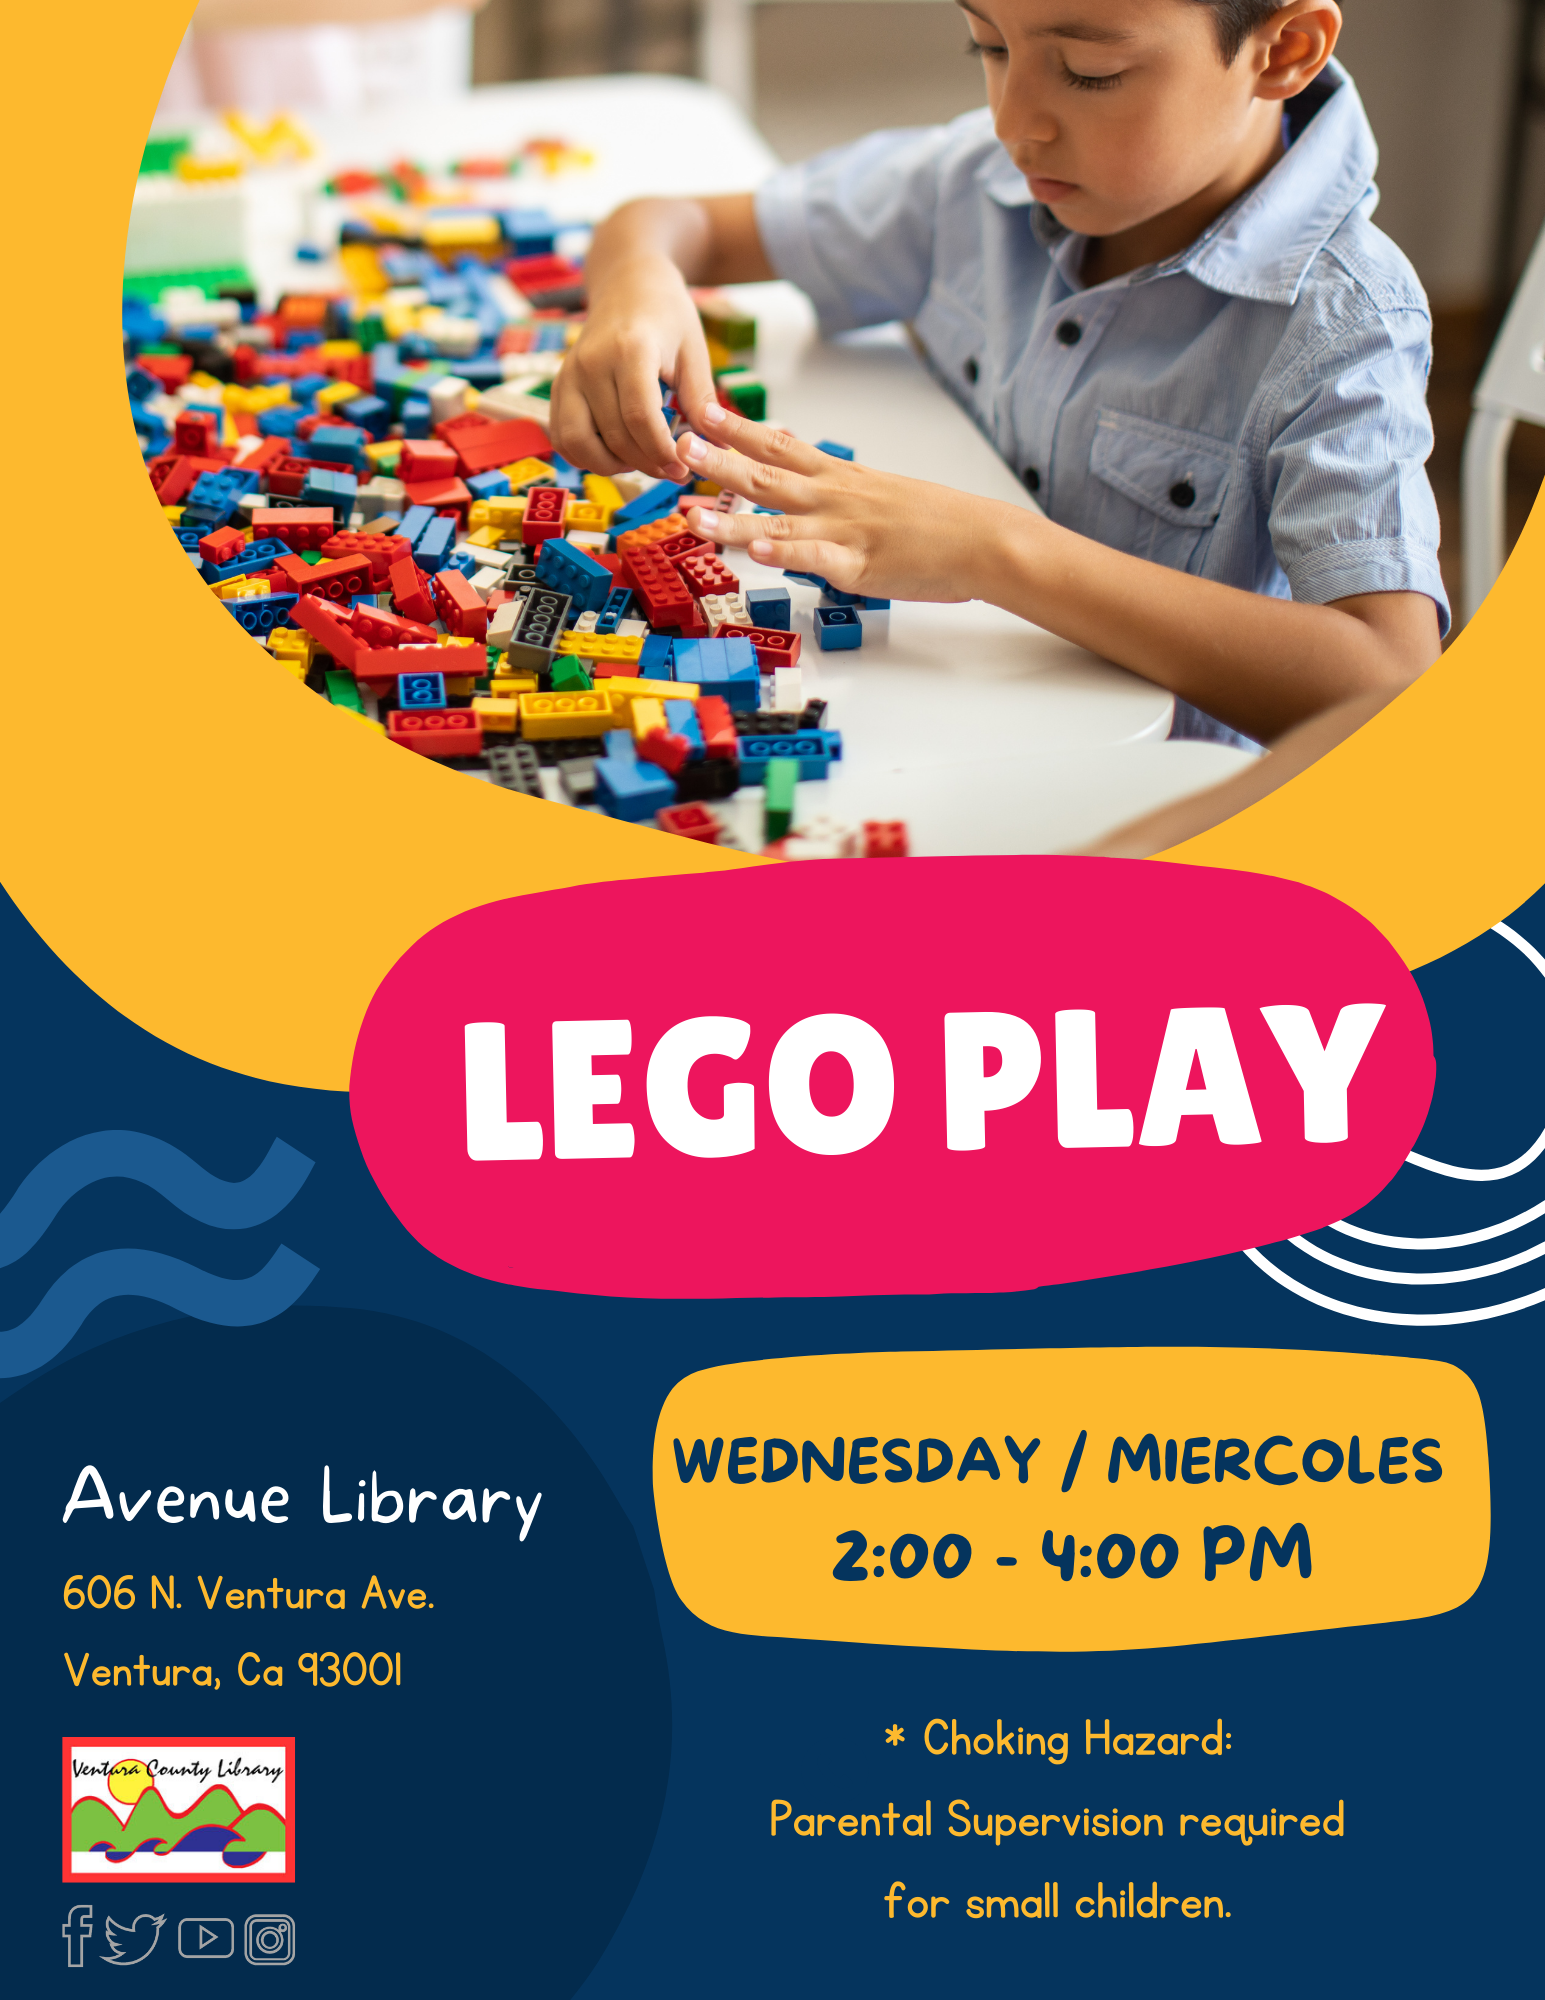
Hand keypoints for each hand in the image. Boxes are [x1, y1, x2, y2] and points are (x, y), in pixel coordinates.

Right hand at [549, 258, 718, 481]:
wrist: (628, 282)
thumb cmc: (666, 315)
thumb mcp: (694, 351)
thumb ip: (701, 400)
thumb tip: (718, 447)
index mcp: (630, 349)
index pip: (640, 418)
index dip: (662, 453)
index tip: (684, 469)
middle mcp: (591, 362)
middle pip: (614, 436)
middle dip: (647, 464)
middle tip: (673, 471)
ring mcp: (569, 375)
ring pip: (578, 443)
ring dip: (612, 466)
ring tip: (641, 461)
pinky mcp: (557, 386)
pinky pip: (562, 437)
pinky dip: (585, 456)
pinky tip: (615, 453)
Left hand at [678, 401, 1008, 602]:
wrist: (982, 539)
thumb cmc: (936, 522)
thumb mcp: (879, 496)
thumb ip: (838, 497)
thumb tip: (805, 502)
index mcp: (840, 478)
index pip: (779, 444)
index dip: (737, 429)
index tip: (701, 411)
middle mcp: (835, 497)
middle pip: (766, 474)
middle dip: (717, 459)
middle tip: (677, 443)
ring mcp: (844, 531)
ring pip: (777, 520)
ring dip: (729, 518)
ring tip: (689, 512)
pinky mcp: (859, 566)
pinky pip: (814, 559)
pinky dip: (783, 555)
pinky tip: (754, 553)